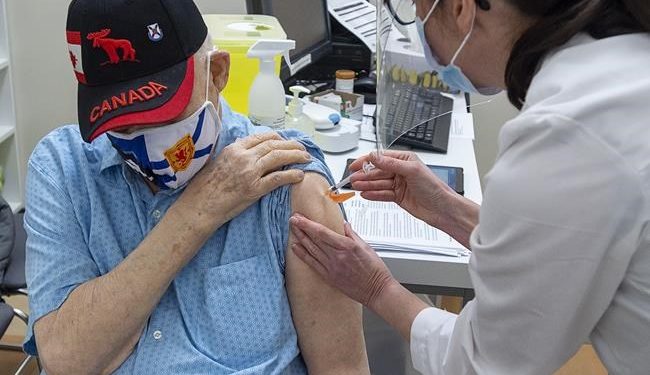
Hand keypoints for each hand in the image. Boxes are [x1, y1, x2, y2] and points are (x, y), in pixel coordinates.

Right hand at [176, 132, 311, 231]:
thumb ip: (233, 154)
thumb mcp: (217, 162)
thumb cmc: (205, 188)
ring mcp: (249, 172)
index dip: (277, 138)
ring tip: (306, 158)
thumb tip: (245, 147)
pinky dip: (291, 175)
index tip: (286, 141)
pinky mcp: (254, 189)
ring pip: (279, 157)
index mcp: (233, 149)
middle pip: (274, 145)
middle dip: (291, 145)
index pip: (261, 137)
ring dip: (295, 156)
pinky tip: (300, 175)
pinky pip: (278, 178)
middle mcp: (243, 157)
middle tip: (302, 148)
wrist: (199, 207)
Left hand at [289, 214, 397, 307]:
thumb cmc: (375, 270)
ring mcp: (331, 267)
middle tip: (292, 219)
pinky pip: (312, 264)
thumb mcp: (366, 247)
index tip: (300, 217)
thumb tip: (344, 224)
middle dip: (301, 228)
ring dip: (300, 239)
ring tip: (292, 230)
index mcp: (347, 246)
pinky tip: (295, 248)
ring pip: (311, 250)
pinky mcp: (329, 277)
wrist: (377, 291)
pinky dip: (303, 255)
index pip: (322, 232)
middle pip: (314, 240)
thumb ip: (352, 234)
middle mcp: (337, 257)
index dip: (308, 224)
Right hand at [348, 150, 456, 227]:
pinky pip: (382, 194)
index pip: (381, 158)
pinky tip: (365, 194)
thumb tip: (374, 156)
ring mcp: (399, 184)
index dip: (366, 161)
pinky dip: (373, 195)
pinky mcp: (398, 197)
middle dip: (364, 175)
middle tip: (352, 179)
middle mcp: (401, 171)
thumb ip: (391, 163)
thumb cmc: (434, 188)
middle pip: (377, 172)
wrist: (442, 208)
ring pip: (378, 184)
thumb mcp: (411, 170)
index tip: (355, 165)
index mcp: (405, 160)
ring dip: (366, 185)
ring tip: (356, 187)